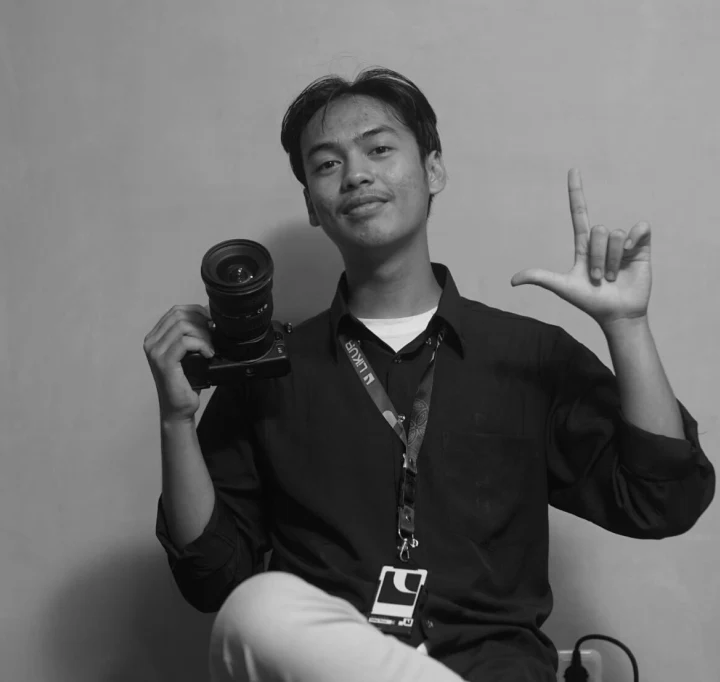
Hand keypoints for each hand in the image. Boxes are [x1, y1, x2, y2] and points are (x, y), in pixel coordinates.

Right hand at [143, 305, 214, 422]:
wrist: (178, 408)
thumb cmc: (186, 382)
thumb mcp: (189, 353)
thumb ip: (191, 334)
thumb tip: (209, 316)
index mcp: (155, 337)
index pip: (176, 310)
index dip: (197, 311)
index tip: (211, 322)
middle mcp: (151, 342)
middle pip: (180, 315)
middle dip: (201, 322)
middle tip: (213, 336)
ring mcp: (155, 352)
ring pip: (183, 326)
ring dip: (203, 334)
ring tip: (210, 348)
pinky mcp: (164, 362)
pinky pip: (185, 342)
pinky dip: (201, 345)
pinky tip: (208, 354)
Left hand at [510, 169, 651, 328]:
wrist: (616, 314)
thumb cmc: (589, 301)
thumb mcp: (562, 287)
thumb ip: (540, 278)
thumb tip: (512, 280)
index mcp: (583, 245)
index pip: (579, 212)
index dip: (576, 192)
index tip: (573, 170)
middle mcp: (602, 241)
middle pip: (597, 230)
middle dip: (596, 257)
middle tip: (598, 277)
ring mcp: (621, 243)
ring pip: (614, 235)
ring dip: (611, 260)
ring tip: (612, 276)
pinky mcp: (640, 247)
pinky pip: (639, 228)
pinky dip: (634, 238)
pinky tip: (630, 253)